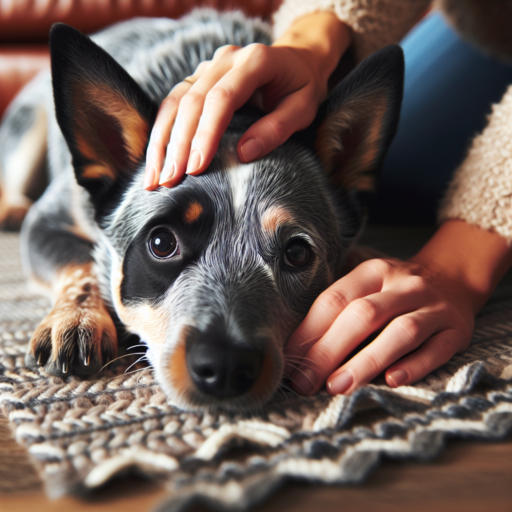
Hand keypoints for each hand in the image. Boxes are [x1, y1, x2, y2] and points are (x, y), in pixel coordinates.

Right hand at [143, 12, 349, 189]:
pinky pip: (173, 102)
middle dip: (177, 144)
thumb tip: (243, 153)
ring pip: (175, 101)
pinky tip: (155, 158)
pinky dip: (162, 131)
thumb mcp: (303, 108)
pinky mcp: (199, 78)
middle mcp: (226, 60)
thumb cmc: (302, 87)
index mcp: (255, 61)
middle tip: (168, 180)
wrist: (297, 61)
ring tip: (154, 177)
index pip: (221, 99)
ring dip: (161, 141)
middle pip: (192, 101)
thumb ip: (277, 128)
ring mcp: (209, 67)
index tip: (195, 168)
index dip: (206, 134)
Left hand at [285, 221, 511, 394]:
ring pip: (401, 332)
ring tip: (338, 386)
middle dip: (331, 350)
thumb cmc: (394, 291)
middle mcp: (405, 285)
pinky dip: (414, 366)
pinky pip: (436, 349)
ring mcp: (434, 307)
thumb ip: (339, 311)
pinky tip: (391, 381)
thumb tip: (298, 352)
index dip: (309, 331)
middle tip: (306, 381)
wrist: (453, 278)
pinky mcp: (456, 330)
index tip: (290, 360)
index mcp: (374, 271)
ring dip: (367, 361)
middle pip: (364, 315)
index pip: (336, 299)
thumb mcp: (368, 285)